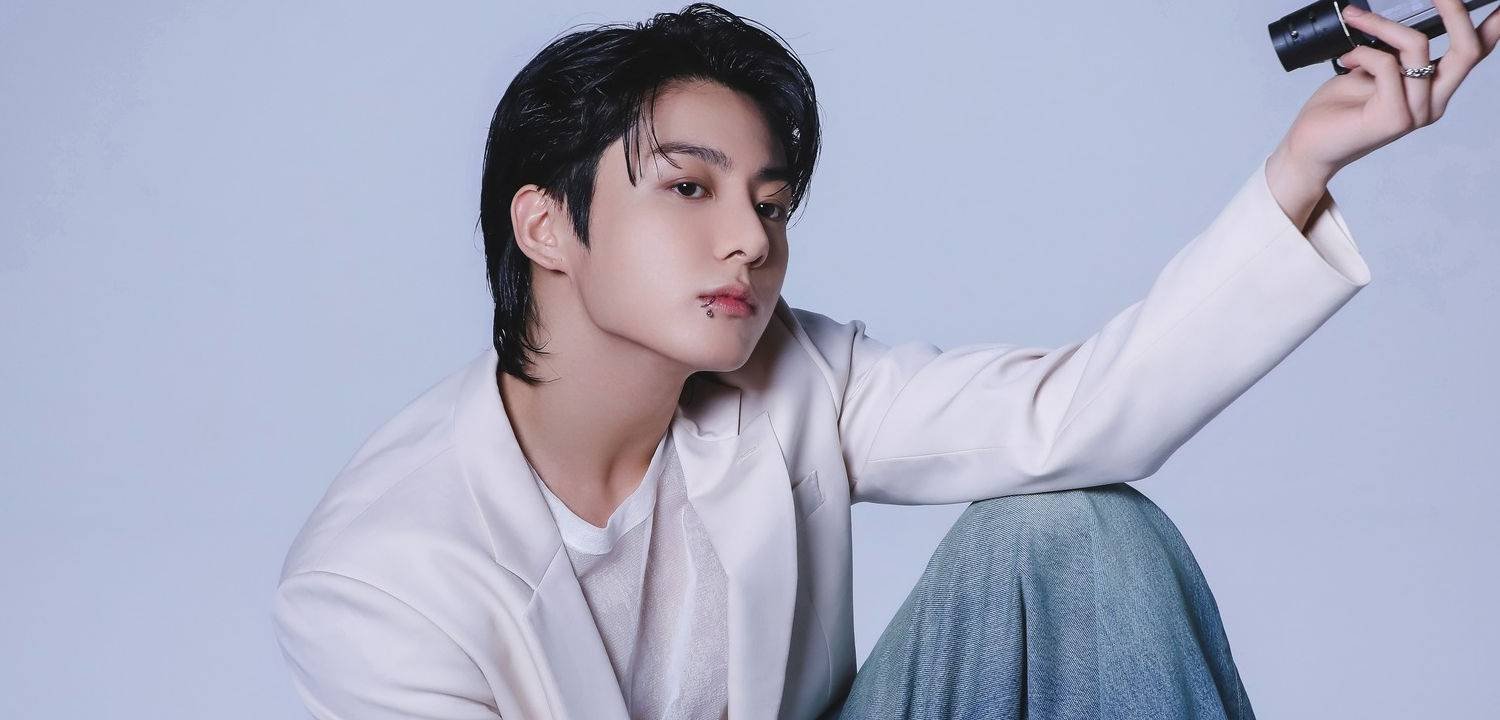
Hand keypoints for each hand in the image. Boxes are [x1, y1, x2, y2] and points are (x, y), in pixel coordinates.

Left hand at [1274, 0, 1498, 181]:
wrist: (1309, 146)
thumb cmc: (1337, 109)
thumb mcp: (1372, 70)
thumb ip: (1395, 52)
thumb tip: (1400, 18)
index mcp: (1433, 89)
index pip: (1474, 53)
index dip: (1492, 26)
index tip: (1499, 5)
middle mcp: (1432, 103)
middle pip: (1468, 49)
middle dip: (1455, 10)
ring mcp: (1416, 112)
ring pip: (1418, 47)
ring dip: (1384, 24)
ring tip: (1355, 17)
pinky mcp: (1394, 118)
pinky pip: (1386, 64)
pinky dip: (1363, 51)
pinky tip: (1346, 60)